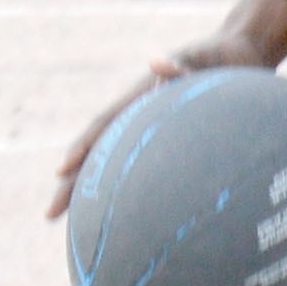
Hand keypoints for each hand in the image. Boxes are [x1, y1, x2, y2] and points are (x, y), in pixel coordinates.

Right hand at [51, 0, 286, 218]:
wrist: (237, 57)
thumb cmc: (213, 57)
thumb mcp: (196, 58)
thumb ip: (178, 64)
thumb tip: (156, 61)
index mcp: (137, 100)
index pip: (102, 126)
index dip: (82, 147)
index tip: (61, 170)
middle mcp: (137, 120)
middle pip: (98, 155)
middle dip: (73, 183)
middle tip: (49, 213)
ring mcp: (150, 133)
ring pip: (117, 168)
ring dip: (97, 195)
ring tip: (79, 228)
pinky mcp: (171, 144)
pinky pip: (146, 171)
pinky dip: (133, 192)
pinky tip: (128, 219)